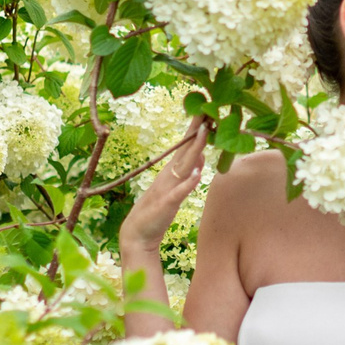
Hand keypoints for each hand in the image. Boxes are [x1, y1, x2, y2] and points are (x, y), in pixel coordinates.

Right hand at [119, 119, 205, 252]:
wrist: (137, 234)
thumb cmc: (156, 212)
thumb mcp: (175, 190)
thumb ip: (188, 174)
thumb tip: (202, 157)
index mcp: (171, 172)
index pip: (185, 147)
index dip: (196, 130)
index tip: (206, 111)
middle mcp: (168, 176)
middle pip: (185, 150)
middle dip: (196, 131)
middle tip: (207, 110)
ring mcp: (167, 189)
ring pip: (183, 166)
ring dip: (194, 149)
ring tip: (205, 133)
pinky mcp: (166, 205)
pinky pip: (178, 193)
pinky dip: (187, 183)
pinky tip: (196, 174)